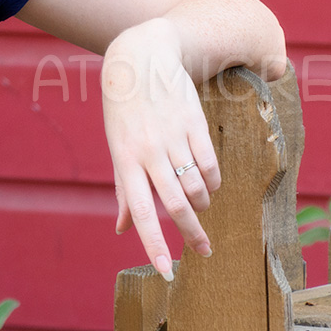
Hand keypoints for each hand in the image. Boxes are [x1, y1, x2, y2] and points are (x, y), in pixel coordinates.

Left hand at [101, 19, 221, 280]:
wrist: (141, 58)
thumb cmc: (124, 109)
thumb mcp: (117, 147)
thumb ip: (124, 190)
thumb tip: (121, 230)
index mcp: (126, 160)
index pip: (141, 212)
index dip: (153, 244)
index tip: (165, 273)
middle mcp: (149, 151)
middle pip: (176, 203)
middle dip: (192, 233)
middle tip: (204, 251)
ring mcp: (173, 137)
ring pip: (197, 186)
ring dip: (202, 202)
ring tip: (200, 204)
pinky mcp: (194, 123)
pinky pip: (210, 164)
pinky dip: (212, 181)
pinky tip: (209, 183)